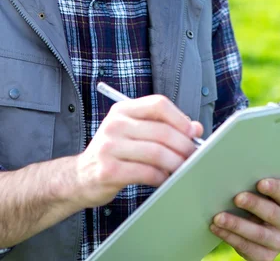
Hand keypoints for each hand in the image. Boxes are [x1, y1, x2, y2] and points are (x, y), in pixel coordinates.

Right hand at [76, 95, 202, 207]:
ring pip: (157, 153)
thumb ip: (163, 127)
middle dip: (184, 145)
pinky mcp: (109, 170)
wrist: (80, 176)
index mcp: (123, 110)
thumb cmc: (114, 152)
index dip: (180, 118)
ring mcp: (110, 147)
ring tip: (182, 169)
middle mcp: (115, 124)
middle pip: (161, 131)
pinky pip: (146, 172)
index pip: (158, 104)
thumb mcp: (135, 132)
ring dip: (176, 163)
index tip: (192, 132)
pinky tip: (164, 179)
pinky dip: (161, 177)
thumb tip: (196, 129)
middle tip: (193, 156)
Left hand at [210, 178, 279, 260]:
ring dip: (236, 224)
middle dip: (253, 205)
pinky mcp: (267, 257)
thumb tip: (234, 174)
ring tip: (218, 217)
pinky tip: (217, 228)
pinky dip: (230, 237)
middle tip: (237, 198)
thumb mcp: (259, 194)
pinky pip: (247, 248)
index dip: (273, 188)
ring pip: (258, 234)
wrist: (254, 230)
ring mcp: (279, 242)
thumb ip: (253, 186)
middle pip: (272, 213)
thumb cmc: (254, 202)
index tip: (260, 183)